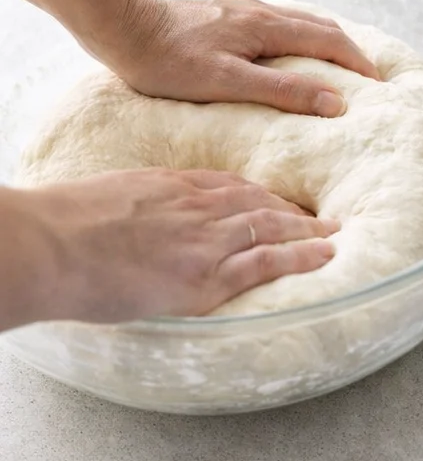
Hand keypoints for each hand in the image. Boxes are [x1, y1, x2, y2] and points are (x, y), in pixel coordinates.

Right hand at [3, 169, 339, 326]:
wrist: (49, 246)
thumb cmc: (62, 229)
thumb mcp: (107, 203)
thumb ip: (137, 211)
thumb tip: (138, 229)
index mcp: (169, 186)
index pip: (227, 185)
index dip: (259, 194)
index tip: (279, 200)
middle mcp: (194, 206)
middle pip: (257, 201)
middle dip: (294, 209)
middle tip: (323, 217)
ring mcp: (204, 240)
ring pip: (271, 227)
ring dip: (309, 232)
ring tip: (336, 237)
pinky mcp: (205, 275)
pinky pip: (266, 262)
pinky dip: (301, 257)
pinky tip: (326, 256)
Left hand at [98, 0, 381, 115]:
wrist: (119, 28)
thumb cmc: (168, 62)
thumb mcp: (228, 83)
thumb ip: (283, 92)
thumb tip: (335, 102)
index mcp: (264, 26)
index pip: (329, 41)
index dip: (359, 63)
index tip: (380, 86)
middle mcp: (257, 11)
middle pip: (319, 26)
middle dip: (350, 50)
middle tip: (370, 77)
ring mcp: (239, 10)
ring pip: (298, 22)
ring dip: (326, 42)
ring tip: (341, 65)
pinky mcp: (223, 16)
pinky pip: (276, 24)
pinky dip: (298, 39)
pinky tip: (291, 54)